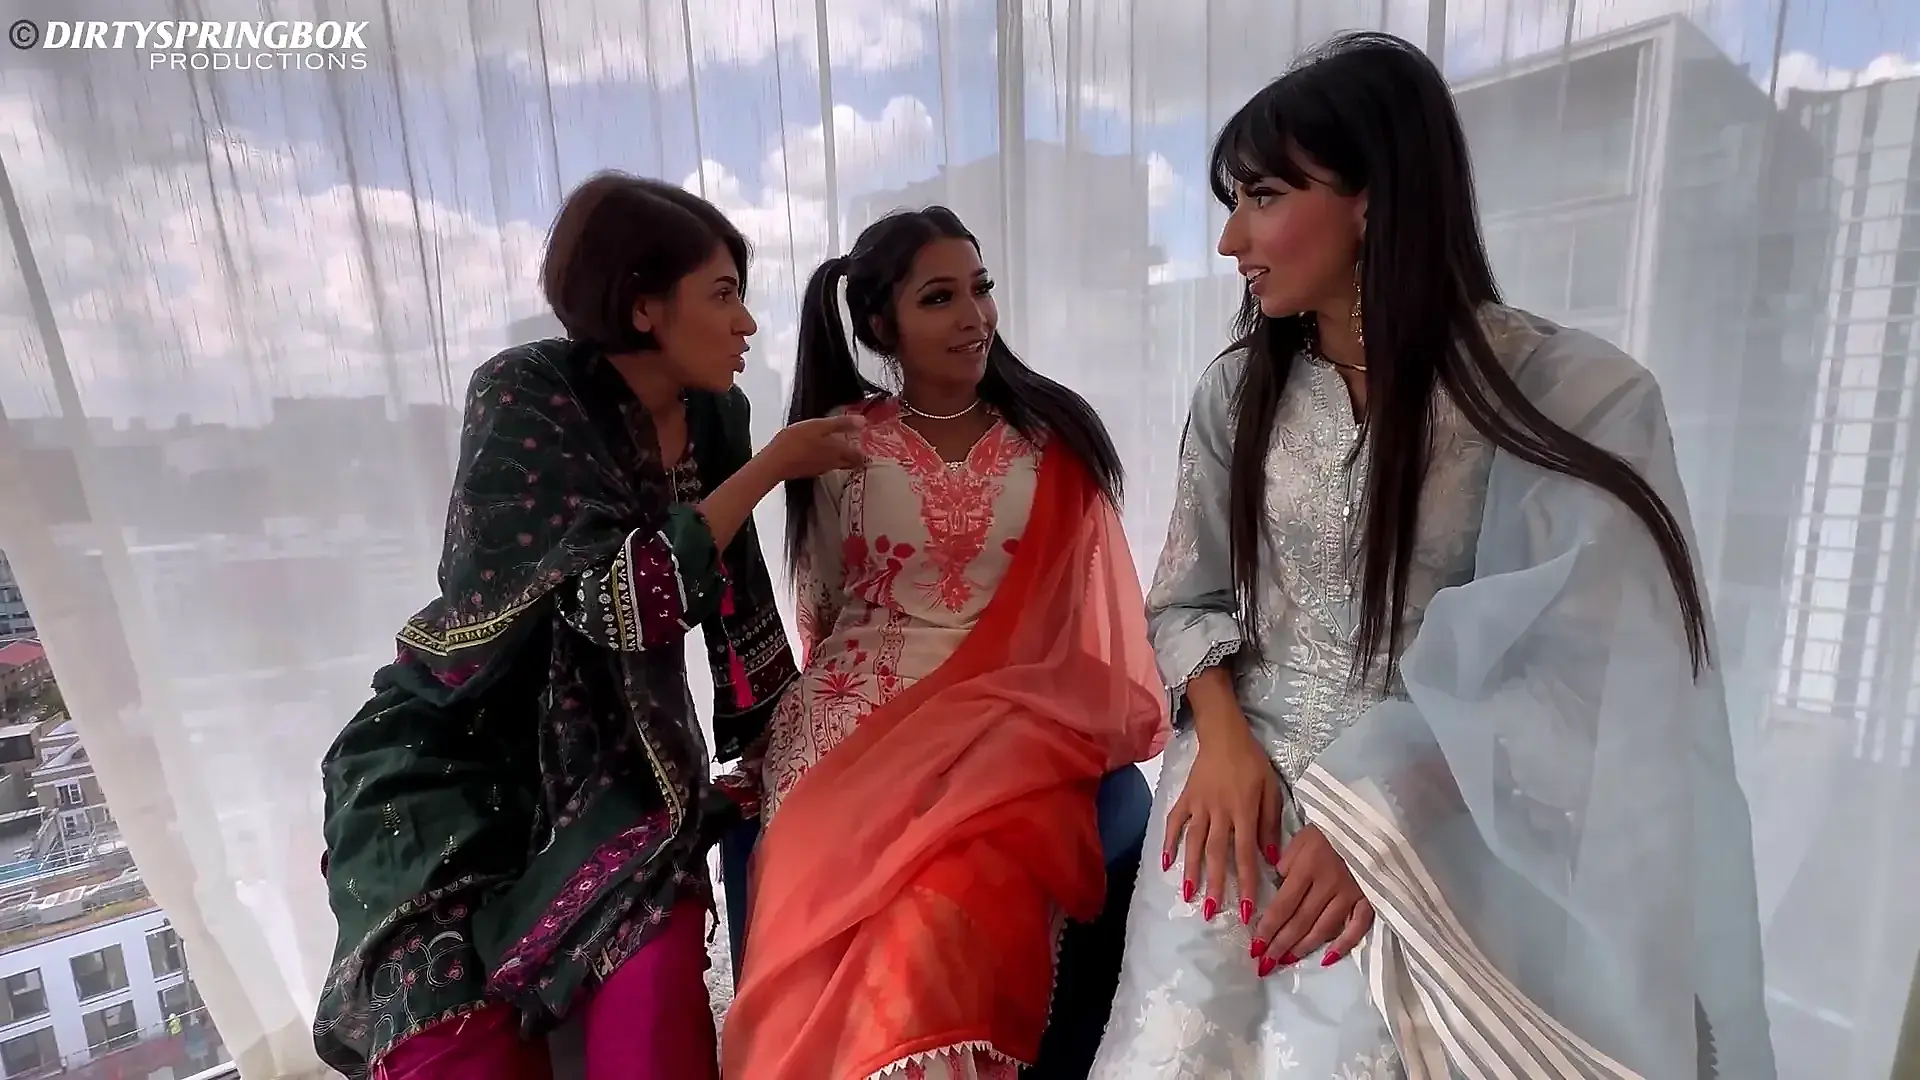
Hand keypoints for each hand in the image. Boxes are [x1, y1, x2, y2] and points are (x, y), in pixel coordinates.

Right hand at [761, 415, 865, 478]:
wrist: (775, 462)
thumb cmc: (797, 441)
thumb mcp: (819, 426)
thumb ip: (841, 424)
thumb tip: (863, 422)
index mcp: (838, 452)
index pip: (858, 457)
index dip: (865, 453)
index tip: (869, 449)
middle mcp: (833, 463)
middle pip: (850, 464)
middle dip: (857, 458)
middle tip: (861, 451)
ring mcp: (820, 469)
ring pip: (838, 465)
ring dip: (844, 459)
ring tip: (844, 450)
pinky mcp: (809, 471)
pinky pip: (825, 465)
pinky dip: (829, 459)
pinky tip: (822, 453)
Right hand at [1163, 716, 1281, 928]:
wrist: (1225, 735)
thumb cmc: (1253, 764)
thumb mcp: (1272, 790)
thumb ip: (1270, 825)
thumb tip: (1272, 859)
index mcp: (1244, 812)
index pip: (1245, 854)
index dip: (1245, 883)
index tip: (1245, 910)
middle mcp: (1220, 812)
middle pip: (1216, 853)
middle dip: (1214, 884)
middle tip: (1211, 912)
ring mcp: (1199, 805)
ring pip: (1194, 842)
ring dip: (1191, 870)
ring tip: (1188, 895)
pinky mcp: (1185, 798)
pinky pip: (1174, 822)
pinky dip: (1168, 841)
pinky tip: (1165, 863)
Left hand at [1250, 823, 1371, 974]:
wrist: (1368, 821)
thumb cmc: (1328, 829)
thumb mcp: (1300, 838)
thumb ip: (1286, 862)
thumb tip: (1276, 886)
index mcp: (1307, 867)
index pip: (1282, 906)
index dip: (1267, 929)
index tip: (1254, 947)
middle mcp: (1328, 884)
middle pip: (1300, 921)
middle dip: (1280, 945)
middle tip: (1265, 964)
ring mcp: (1351, 893)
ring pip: (1324, 928)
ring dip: (1303, 948)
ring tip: (1286, 962)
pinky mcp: (1369, 898)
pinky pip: (1357, 927)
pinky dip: (1344, 945)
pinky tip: (1328, 959)